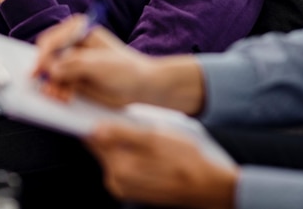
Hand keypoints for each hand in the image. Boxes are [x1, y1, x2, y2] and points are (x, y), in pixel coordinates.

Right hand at [32, 15, 153, 105]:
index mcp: (80, 31)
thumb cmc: (127, 69)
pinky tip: (65, 98)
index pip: (53, 39)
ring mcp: (72, 63)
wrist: (140, 87)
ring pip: (50, 74)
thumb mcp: (101, 65)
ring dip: (51, 85)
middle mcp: (73, 45)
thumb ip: (75, 65)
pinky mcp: (73, 80)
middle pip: (47, 56)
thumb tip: (52, 69)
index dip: (44, 54)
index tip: (41, 68)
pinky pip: (57, 85)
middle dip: (45, 72)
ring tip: (60, 95)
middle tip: (48, 85)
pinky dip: (57, 92)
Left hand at [86, 121, 236, 208]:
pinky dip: (131, 155)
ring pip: (114, 156)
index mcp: (119, 166)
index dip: (97, 120)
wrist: (208, 187)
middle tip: (135, 122)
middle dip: (112, 132)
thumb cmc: (187, 160)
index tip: (105, 111)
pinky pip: (124, 167)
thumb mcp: (156, 137)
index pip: (93, 138)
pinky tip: (150, 151)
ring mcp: (124, 188)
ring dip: (123, 143)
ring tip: (148, 137)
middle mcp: (116, 181)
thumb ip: (122, 134)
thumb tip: (96, 129)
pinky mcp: (133, 191)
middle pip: (103, 147)